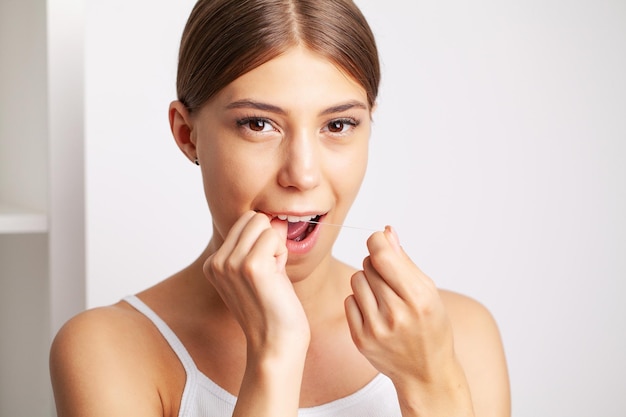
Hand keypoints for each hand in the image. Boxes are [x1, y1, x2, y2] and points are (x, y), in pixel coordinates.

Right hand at [204, 211, 309, 354]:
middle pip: (253, 218)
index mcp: (213, 263)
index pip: (244, 223)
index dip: (262, 242)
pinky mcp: (252, 266)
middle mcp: (217, 262)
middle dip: (269, 239)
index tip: (264, 271)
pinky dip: (282, 254)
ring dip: (276, 247)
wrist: (275, 344)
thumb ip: (259, 244)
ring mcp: (231, 263)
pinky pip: (274, 236)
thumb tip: (275, 219)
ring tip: (273, 276)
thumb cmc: (272, 309)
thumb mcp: (257, 272)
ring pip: (264, 224)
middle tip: (270, 272)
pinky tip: (277, 277)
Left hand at [345, 226, 472, 414]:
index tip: (379, 241)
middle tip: (390, 278)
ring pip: (357, 280)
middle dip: (377, 264)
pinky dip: (360, 301)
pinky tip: (375, 312)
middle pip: (369, 265)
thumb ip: (405, 261)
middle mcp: (396, 314)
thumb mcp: (429, 291)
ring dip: (367, 281)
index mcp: (418, 299)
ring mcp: (376, 329)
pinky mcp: (361, 339)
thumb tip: (386, 232)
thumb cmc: (431, 327)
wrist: (426, 372)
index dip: (377, 241)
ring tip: (384, 296)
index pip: (383, 256)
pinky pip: (349, 301)